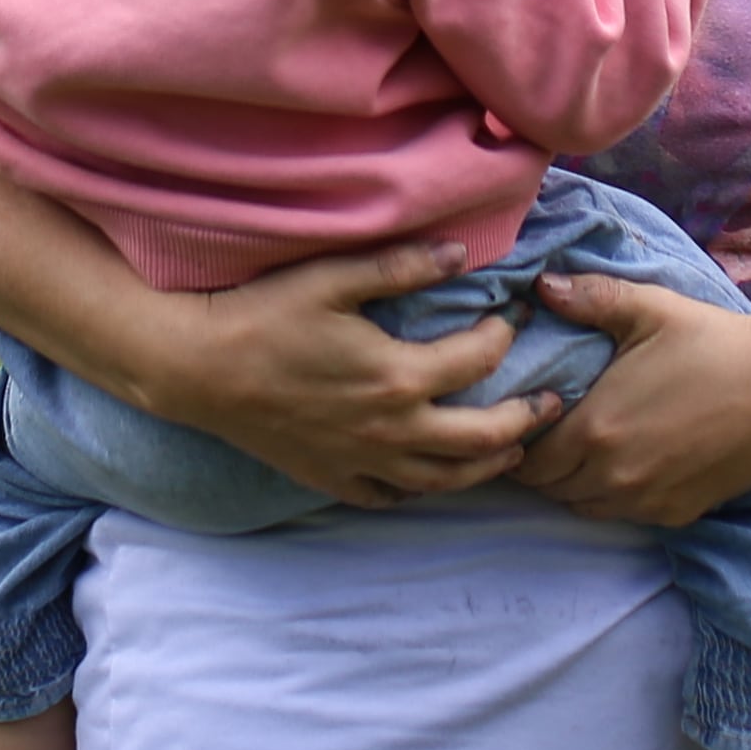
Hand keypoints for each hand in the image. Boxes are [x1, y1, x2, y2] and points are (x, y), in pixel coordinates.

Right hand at [129, 239, 565, 509]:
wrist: (199, 369)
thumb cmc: (265, 315)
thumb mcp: (333, 277)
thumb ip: (402, 265)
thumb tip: (461, 252)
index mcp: (398, 375)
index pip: (479, 359)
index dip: (504, 334)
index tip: (509, 315)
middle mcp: (392, 430)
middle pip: (483, 438)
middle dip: (526, 419)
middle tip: (551, 402)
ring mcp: (364, 462)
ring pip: (447, 479)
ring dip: (489, 464)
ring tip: (512, 447)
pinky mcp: (335, 478)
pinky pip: (394, 497)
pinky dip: (424, 488)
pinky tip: (433, 473)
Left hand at [511, 268, 750, 527]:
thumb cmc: (713, 343)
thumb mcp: (649, 309)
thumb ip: (589, 298)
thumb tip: (541, 284)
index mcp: (595, 429)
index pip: (526, 456)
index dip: (518, 436)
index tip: (524, 413)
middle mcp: (613, 477)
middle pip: (548, 487)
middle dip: (538, 462)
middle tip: (545, 429)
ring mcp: (646, 502)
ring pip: (582, 507)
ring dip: (571, 483)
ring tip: (579, 447)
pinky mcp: (677, 514)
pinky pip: (622, 516)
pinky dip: (611, 496)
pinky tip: (622, 463)